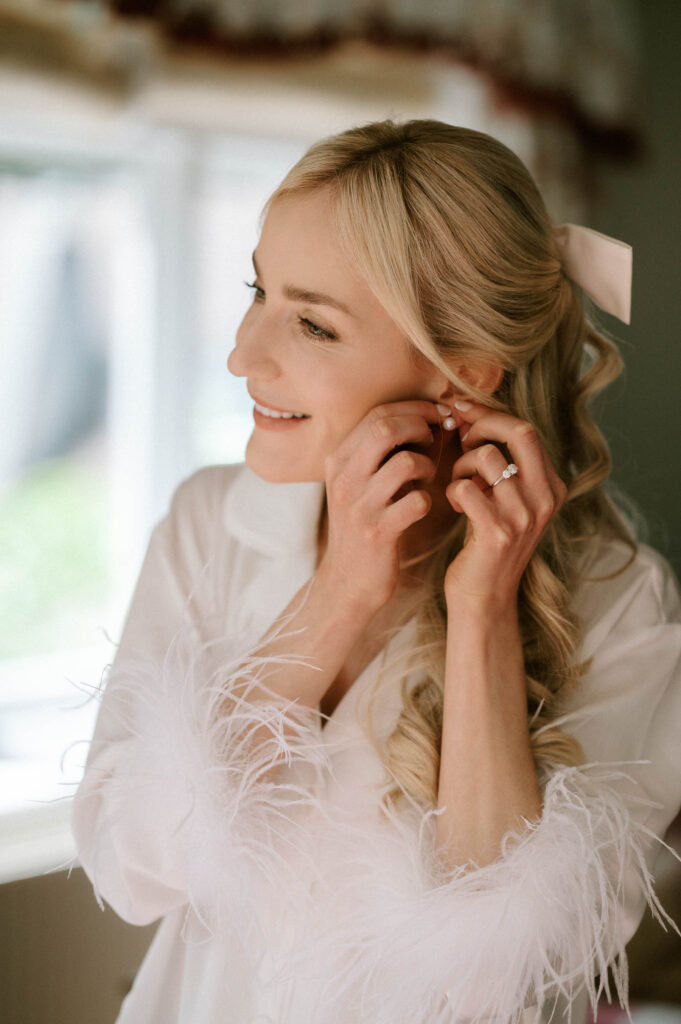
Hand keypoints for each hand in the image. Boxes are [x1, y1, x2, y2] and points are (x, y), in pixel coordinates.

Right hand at [318, 400, 443, 614]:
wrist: (347, 581)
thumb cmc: (367, 524)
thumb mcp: (366, 484)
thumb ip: (393, 451)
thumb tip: (437, 419)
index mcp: (338, 460)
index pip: (377, 415)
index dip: (413, 409)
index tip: (438, 415)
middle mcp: (343, 479)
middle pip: (385, 429)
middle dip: (420, 426)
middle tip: (436, 439)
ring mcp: (359, 506)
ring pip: (404, 463)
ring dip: (427, 465)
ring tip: (428, 476)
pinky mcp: (377, 532)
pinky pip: (416, 501)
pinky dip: (428, 499)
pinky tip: (423, 506)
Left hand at [443, 402, 567, 610]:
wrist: (484, 596)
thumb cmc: (487, 542)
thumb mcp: (507, 500)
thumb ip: (503, 463)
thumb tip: (471, 414)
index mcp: (552, 486)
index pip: (527, 429)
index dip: (491, 415)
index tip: (463, 410)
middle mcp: (546, 498)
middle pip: (520, 432)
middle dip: (482, 423)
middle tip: (459, 433)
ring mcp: (525, 516)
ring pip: (488, 458)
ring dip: (463, 464)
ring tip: (458, 484)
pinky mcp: (498, 532)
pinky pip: (466, 487)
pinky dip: (453, 490)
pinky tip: (456, 505)